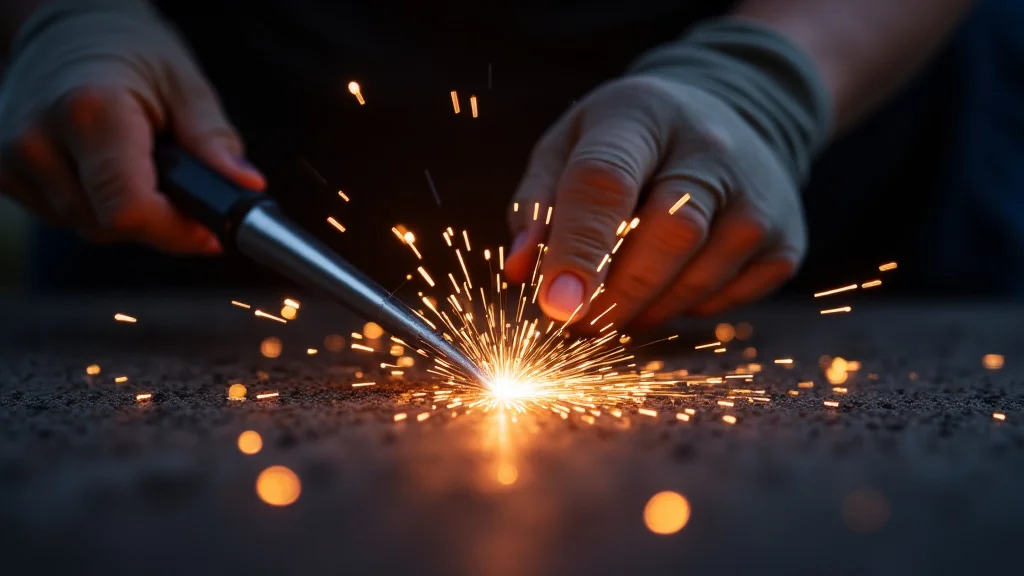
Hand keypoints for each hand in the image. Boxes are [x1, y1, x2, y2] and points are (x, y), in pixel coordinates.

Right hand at [0, 1, 263, 253]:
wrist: (66, 32)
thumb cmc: (131, 53)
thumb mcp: (185, 86)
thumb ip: (213, 141)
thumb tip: (245, 187)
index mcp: (90, 112)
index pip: (130, 211)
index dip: (177, 232)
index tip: (210, 232)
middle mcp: (38, 139)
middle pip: (111, 227)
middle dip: (158, 221)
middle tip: (180, 187)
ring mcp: (13, 160)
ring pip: (89, 229)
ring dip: (126, 214)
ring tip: (140, 167)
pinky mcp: (3, 174)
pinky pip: (65, 218)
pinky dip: (96, 206)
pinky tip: (105, 170)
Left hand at [504, 75, 805, 329]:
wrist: (733, 117)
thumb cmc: (629, 142)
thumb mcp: (571, 147)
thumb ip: (536, 205)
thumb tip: (521, 273)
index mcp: (640, 114)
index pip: (606, 181)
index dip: (579, 248)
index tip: (555, 306)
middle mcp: (711, 148)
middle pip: (666, 235)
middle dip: (615, 295)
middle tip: (578, 324)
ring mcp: (758, 194)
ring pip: (696, 278)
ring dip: (644, 309)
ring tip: (618, 301)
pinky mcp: (785, 238)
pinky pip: (725, 298)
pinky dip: (685, 307)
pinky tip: (670, 283)